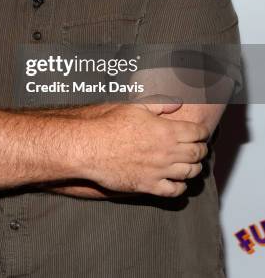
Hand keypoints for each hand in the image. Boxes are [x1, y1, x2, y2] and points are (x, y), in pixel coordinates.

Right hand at [81, 99, 208, 197]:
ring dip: (194, 168)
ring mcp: (160, 171)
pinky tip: (178, 182)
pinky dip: (181, 187)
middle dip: (201, 150)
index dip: (202, 132)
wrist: (91, 147)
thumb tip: (178, 103)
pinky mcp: (149, 186)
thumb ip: (160, 105)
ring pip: (190, 173)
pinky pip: (174, 191)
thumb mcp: (136, 107)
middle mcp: (168, 152)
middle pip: (198, 153)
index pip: (197, 133)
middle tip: (199, 148)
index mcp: (167, 130)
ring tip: (191, 164)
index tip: (200, 132)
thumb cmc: (111, 124)